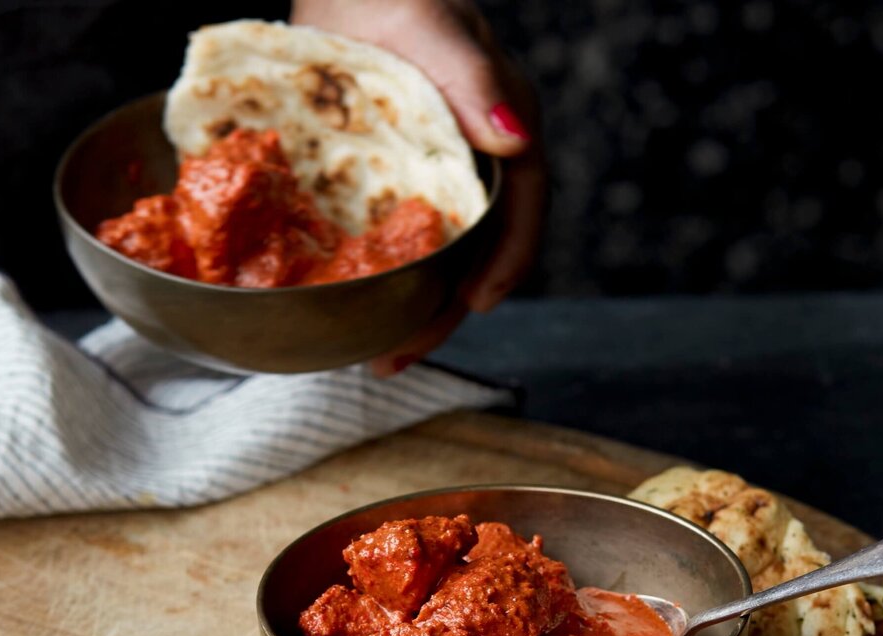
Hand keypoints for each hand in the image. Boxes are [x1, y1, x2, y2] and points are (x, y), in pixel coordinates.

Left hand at [291, 0, 544, 374]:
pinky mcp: (407, 197)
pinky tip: (360, 312)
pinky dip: (389, 287)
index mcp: (506, 134)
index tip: (476, 306)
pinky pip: (408, 251)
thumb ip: (476, 80)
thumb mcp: (433, 29)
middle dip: (445, 315)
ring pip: (443, 265)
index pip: (522, 214)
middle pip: (479, 258)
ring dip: (415, 315)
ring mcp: (444, 189)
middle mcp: (482, 170)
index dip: (505, 265)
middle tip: (401, 356)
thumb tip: (515, 138)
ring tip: (379, 356)